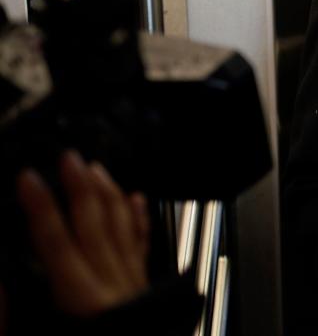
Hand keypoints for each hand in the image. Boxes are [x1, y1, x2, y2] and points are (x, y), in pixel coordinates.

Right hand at [15, 151, 149, 316]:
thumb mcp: (40, 335)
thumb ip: (14, 314)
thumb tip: (1, 282)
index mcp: (80, 300)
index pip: (55, 243)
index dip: (41, 208)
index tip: (28, 178)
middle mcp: (110, 285)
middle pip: (94, 226)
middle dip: (79, 189)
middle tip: (69, 158)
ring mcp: (131, 285)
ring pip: (123, 229)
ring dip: (109, 195)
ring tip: (97, 169)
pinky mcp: (145, 292)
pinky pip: (144, 247)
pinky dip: (140, 219)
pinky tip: (137, 199)